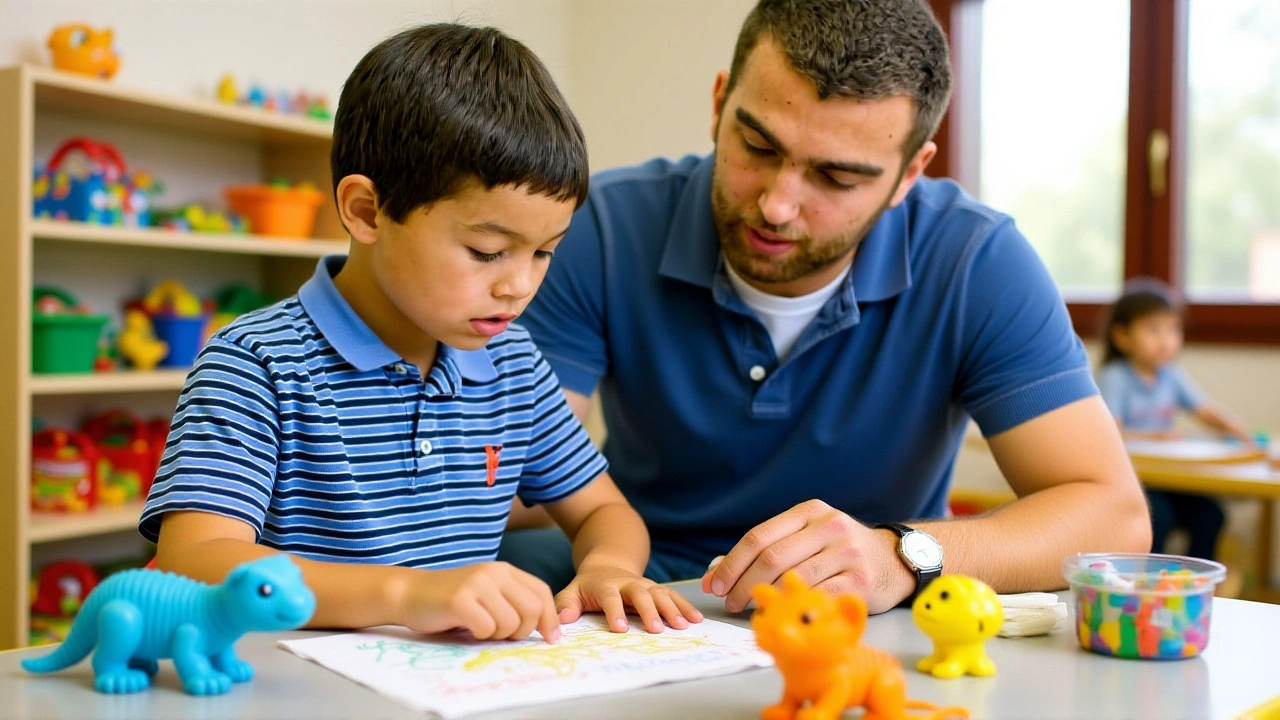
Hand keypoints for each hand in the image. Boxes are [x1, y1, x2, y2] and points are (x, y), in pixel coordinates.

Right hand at [395, 562, 560, 642]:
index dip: (549, 619)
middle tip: (502, 634)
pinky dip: (479, 635)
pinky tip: (466, 627)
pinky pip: (486, 629)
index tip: (550, 639)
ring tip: (479, 627)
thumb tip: (547, 629)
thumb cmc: (452, 600)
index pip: (541, 593)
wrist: (411, 593)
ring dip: (497, 635)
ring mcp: (476, 584)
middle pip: (531, 610)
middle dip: (521, 631)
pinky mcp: (460, 600)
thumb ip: (514, 602)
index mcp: (505, 570)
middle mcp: (494, 572)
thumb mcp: (489, 593)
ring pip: (510, 623)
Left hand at [556, 565, 703, 632]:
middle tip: (656, 629)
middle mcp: (628, 583)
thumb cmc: (588, 587)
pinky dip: (685, 606)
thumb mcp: (572, 592)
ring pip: (660, 593)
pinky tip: (696, 619)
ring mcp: (646, 584)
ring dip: (672, 609)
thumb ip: (565, 606)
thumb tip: (561, 621)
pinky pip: (673, 596)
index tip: (620, 628)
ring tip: (682, 626)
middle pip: (640, 594)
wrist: (607, 566)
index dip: (615, 611)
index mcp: (606, 585)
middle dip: (649, 611)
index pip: (610, 597)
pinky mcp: (657, 589)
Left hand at [700, 500, 913, 614]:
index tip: (715, 584)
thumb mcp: (809, 534)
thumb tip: (717, 571)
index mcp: (809, 511)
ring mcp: (846, 554)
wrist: (893, 559)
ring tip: (752, 611)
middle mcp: (829, 527)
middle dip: (743, 585)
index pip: (759, 537)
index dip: (732, 563)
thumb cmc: (839, 549)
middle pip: (772, 559)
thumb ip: (771, 547)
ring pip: (792, 580)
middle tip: (730, 603)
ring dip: (766, 600)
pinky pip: (817, 599)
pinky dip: (795, 610)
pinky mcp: (859, 582)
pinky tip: (784, 616)